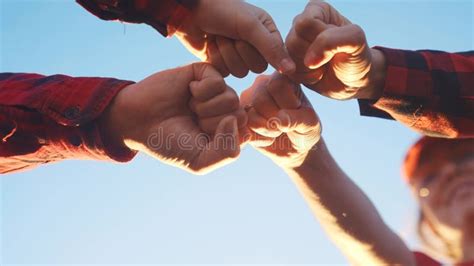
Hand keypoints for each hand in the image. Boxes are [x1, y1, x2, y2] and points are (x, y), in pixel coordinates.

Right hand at [101, 63, 246, 174]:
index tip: (201, 140)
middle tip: (193, 121)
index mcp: (228, 132)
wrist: (137, 121)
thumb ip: (227, 151)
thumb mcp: (200, 161)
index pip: (245, 133)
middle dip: (212, 123)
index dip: (221, 139)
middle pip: (240, 115)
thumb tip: (235, 119)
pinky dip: (200, 91)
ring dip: (205, 108)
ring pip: (231, 98)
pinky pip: (218, 81)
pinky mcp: (206, 73)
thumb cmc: (169, 143)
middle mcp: (226, 110)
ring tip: (189, 108)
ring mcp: (217, 91)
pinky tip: (188, 92)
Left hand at [174, 0, 295, 77]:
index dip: (256, 49)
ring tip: (218, 37)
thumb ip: (271, 48)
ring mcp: (238, 55)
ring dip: (225, 53)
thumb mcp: (249, 26)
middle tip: (229, 34)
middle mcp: (255, 45)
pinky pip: (224, 73)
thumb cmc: (222, 11)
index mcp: (267, 32)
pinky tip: (210, 44)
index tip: (244, 35)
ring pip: (238, 72)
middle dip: (239, 51)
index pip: (273, 57)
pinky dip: (215, 58)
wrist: (190, 12)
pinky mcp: (222, 63)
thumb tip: (292, 70)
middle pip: (255, 67)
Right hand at [241, 73, 320, 168]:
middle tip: (286, 126)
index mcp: (281, 77)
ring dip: (268, 130)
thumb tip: (277, 121)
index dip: (288, 104)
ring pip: (250, 115)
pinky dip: (259, 139)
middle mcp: (261, 85)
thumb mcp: (310, 124)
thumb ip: (298, 119)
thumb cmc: (305, 130)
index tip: (298, 112)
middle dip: (275, 119)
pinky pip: (243, 129)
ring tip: (277, 131)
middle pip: (260, 99)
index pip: (277, 85)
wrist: (295, 148)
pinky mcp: (240, 118)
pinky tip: (268, 138)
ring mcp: (247, 101)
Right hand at [285, 0, 385, 99]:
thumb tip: (308, 60)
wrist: (353, 81)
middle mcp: (301, 23)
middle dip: (314, 55)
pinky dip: (305, 77)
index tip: (335, 44)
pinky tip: (316, 74)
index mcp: (317, 9)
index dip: (320, 39)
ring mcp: (292, 43)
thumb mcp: (356, 41)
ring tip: (324, 66)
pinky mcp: (288, 62)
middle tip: (330, 57)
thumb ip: (333, 40)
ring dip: (310, 68)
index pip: (305, 23)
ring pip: (288, 58)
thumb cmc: (356, 57)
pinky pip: (288, 72)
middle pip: (294, 41)